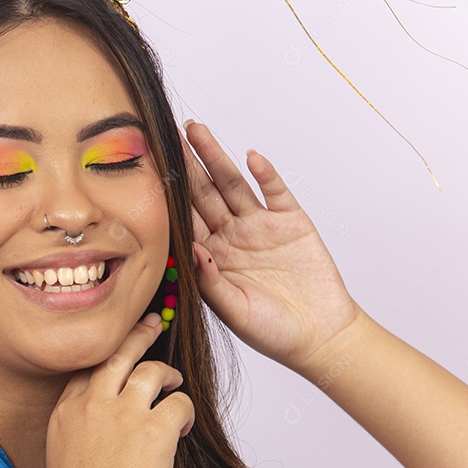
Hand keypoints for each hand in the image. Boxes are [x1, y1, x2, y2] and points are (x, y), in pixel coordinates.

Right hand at [45, 313, 194, 467]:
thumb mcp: (63, 463)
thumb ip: (80, 434)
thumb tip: (103, 428)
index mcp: (63, 414)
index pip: (85, 371)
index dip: (105, 360)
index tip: (118, 355)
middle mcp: (89, 405)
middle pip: (116, 354)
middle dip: (137, 334)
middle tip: (152, 322)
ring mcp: (121, 414)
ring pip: (151, 370)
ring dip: (167, 373)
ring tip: (176, 382)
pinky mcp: (154, 430)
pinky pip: (178, 403)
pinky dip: (184, 411)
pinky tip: (181, 429)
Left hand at [181, 120, 362, 373]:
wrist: (320, 336)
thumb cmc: (272, 332)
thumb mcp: (234, 311)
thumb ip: (211, 282)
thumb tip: (193, 251)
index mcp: (212, 257)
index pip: (184, 220)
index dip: (167, 196)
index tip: (148, 172)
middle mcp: (232, 236)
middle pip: (203, 194)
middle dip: (186, 165)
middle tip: (166, 135)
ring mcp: (261, 226)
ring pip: (233, 184)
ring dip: (216, 157)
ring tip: (197, 131)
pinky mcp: (292, 222)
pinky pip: (276, 192)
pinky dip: (265, 174)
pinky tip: (251, 157)